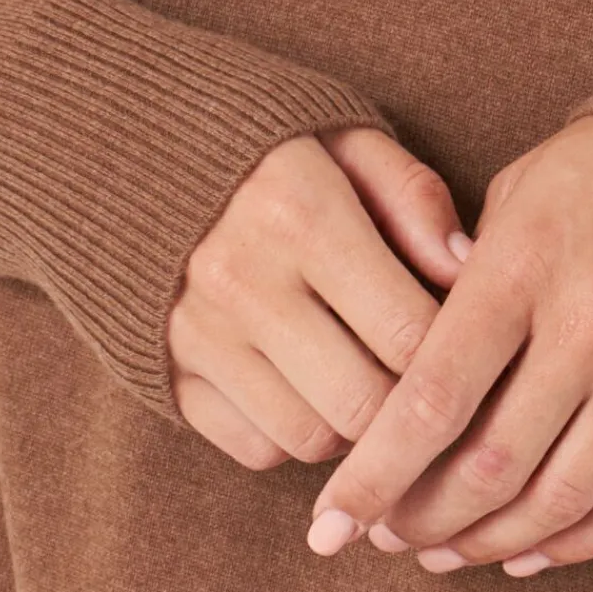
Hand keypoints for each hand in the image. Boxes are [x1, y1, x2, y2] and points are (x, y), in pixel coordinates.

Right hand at [168, 127, 469, 469]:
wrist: (123, 150)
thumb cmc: (267, 150)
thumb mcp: (347, 141)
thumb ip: (414, 199)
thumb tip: (469, 271)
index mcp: (298, 211)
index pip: (411, 334)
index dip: (454, 354)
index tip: (465, 344)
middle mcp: (240, 281)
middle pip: (364, 405)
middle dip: (406, 404)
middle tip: (419, 375)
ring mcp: (196, 337)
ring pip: (312, 439)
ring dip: (352, 425)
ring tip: (363, 375)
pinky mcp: (168, 376)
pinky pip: (257, 450)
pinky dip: (292, 434)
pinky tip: (304, 387)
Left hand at [304, 114, 592, 570]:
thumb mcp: (516, 196)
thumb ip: (460, 286)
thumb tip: (401, 385)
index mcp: (523, 265)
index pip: (431, 398)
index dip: (374, 477)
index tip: (328, 525)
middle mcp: (591, 320)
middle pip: (491, 465)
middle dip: (425, 520)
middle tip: (389, 540)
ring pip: (563, 497)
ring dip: (493, 543)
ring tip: (448, 553)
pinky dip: (579, 541)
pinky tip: (532, 552)